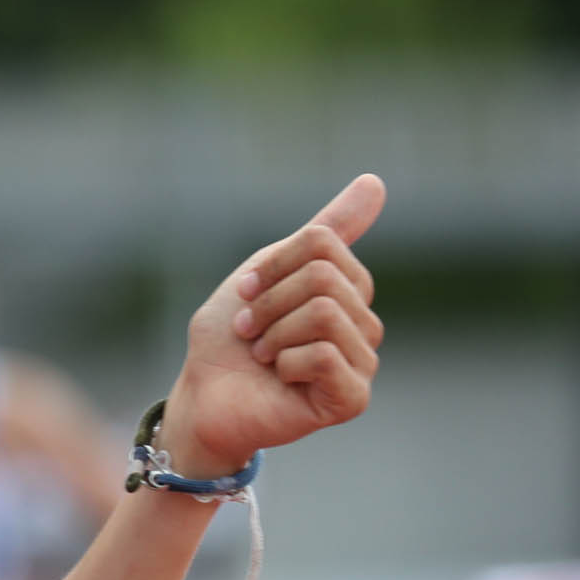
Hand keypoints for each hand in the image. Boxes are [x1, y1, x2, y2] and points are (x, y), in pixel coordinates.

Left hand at [161, 174, 385, 475]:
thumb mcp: (268, 270)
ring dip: (272, 332)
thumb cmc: (231, 338)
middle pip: (323, 277)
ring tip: (261, 355)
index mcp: (347, 291)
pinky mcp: (353, 398)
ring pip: (324, 312)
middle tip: (249, 331)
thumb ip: (325, 233)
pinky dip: (285, 362)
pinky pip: (326, 355)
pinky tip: (279, 378)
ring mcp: (363, 363)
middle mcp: (363, 325)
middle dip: (268, 302)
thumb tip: (376, 181)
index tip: (246, 291)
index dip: (272, 265)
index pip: (323, 243)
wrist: (204, 394)